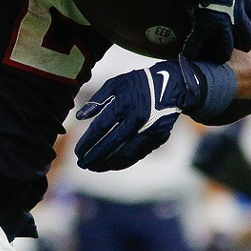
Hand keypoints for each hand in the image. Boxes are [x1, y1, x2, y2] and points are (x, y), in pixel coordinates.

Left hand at [75, 57, 200, 170]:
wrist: (173, 85)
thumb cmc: (139, 83)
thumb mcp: (116, 84)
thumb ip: (97, 100)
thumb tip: (79, 117)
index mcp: (124, 104)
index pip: (100, 128)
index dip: (87, 142)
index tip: (77, 152)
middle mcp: (137, 119)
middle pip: (111, 144)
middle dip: (94, 157)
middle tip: (81, 164)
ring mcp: (149, 130)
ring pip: (124, 154)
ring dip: (107, 163)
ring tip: (93, 167)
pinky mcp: (158, 138)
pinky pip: (137, 155)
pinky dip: (122, 162)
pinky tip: (111, 165)